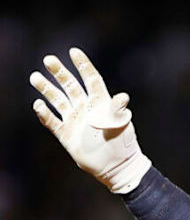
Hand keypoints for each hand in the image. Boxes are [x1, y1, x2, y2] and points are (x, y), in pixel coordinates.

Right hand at [29, 48, 150, 192]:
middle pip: (71, 86)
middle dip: (60, 73)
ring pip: (59, 100)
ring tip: (35, 77)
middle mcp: (87, 109)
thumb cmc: (123, 144)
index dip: (83, 66)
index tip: (74, 51)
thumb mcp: (121, 125)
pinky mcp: (67, 135)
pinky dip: (45, 113)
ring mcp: (76, 121)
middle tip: (48, 59)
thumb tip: (122, 97)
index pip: (92, 80)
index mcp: (102, 103)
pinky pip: (52, 121)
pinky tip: (38, 104)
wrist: (116, 167)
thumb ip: (117, 111)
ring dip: (47, 89)